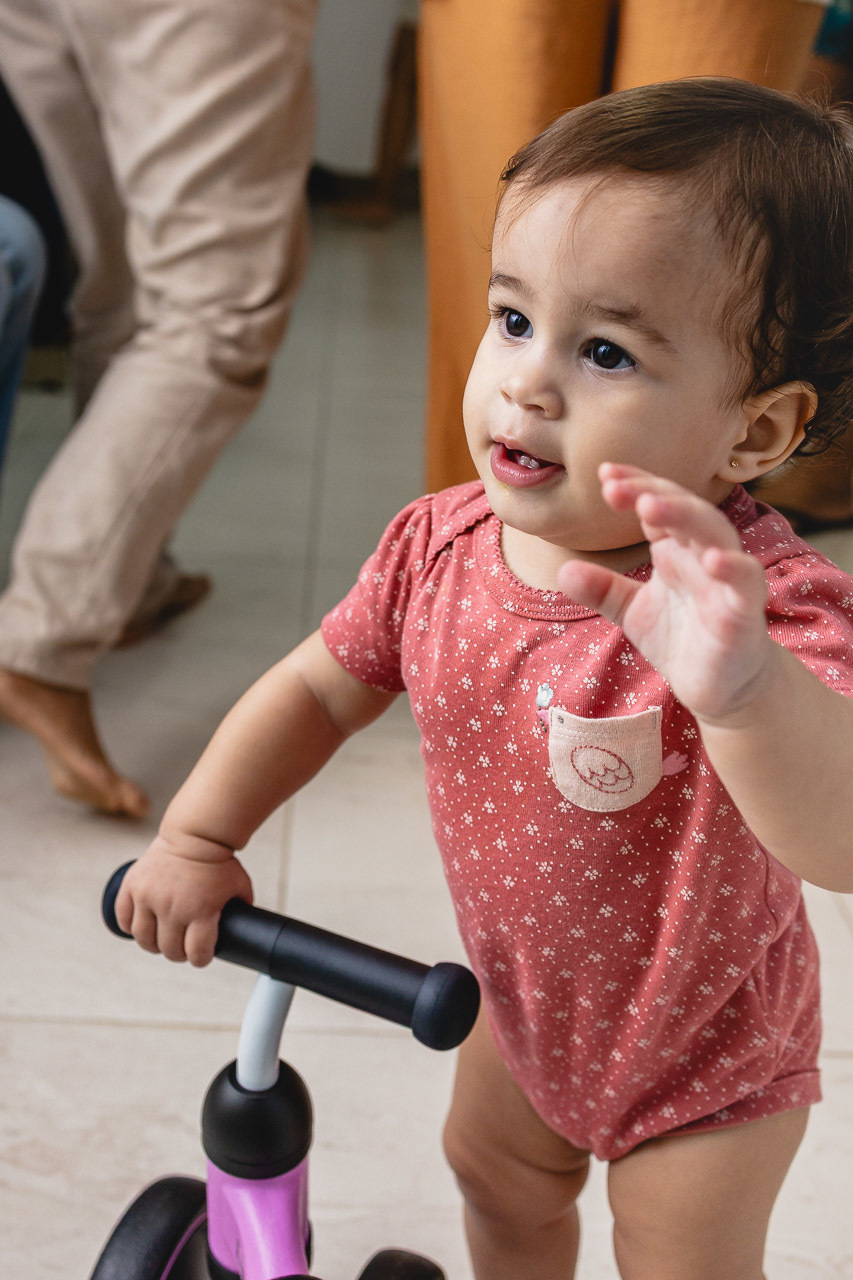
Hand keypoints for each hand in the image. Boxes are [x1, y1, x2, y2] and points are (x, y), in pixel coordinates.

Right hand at [115, 836, 252, 965]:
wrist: (195, 834)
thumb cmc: (219, 861)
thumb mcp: (239, 887)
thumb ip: (241, 909)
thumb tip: (245, 929)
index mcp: (200, 910)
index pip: (196, 953)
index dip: (200, 959)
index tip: (200, 956)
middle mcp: (173, 907)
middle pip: (169, 950)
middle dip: (178, 953)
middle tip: (181, 947)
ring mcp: (150, 896)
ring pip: (144, 939)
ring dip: (153, 944)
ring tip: (161, 939)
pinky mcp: (133, 886)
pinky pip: (124, 917)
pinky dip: (130, 926)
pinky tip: (142, 925)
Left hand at [557, 464, 771, 722]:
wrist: (720, 689)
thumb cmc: (681, 639)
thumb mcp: (632, 612)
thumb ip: (602, 589)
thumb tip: (562, 571)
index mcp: (676, 549)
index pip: (659, 505)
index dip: (636, 486)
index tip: (604, 474)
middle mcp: (704, 555)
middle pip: (685, 511)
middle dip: (653, 494)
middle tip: (616, 486)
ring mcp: (727, 581)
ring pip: (715, 535)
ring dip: (686, 516)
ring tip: (650, 506)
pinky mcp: (745, 613)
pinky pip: (746, 582)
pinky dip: (733, 569)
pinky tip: (712, 560)